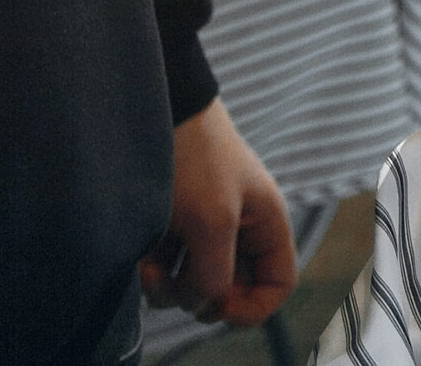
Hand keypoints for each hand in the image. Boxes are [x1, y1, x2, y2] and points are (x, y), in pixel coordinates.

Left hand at [145, 99, 296, 326]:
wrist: (155, 114)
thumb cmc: (194, 159)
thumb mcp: (212, 221)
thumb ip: (215, 272)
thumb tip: (206, 304)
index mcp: (266, 224)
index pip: (278, 284)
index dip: (254, 306)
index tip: (219, 306)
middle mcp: (241, 231)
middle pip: (234, 290)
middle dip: (203, 298)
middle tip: (178, 286)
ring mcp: (207, 231)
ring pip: (197, 285)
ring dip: (172, 290)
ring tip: (151, 272)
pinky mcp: (176, 229)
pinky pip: (171, 271)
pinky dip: (156, 275)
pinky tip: (142, 261)